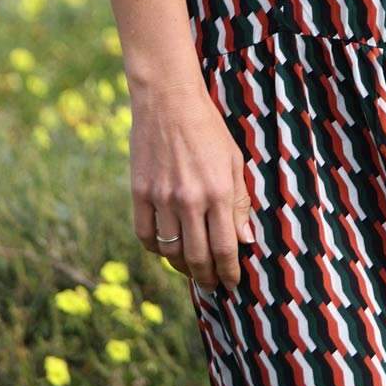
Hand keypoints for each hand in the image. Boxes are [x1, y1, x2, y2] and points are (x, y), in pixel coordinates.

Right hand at [129, 78, 254, 291]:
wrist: (168, 100)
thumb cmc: (208, 128)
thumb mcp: (234, 160)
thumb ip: (239, 202)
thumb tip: (245, 241)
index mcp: (218, 192)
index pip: (225, 248)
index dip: (229, 273)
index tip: (232, 284)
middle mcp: (190, 200)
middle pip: (197, 258)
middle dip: (207, 278)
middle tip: (212, 285)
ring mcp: (161, 198)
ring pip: (170, 252)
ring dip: (182, 266)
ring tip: (191, 267)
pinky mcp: (139, 193)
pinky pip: (146, 236)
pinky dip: (156, 248)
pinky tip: (167, 247)